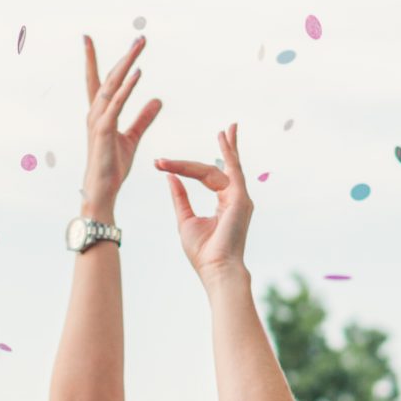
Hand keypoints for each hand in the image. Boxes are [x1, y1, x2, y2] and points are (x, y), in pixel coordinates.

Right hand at [81, 36, 162, 212]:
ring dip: (126, 64)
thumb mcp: (132, 138)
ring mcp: (98, 120)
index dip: (94, 59)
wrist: (102, 190)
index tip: (88, 38)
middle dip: (124, 56)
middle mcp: (96, 112)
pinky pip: (117, 103)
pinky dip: (127, 87)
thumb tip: (158, 100)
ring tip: (139, 46)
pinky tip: (137, 73)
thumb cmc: (113, 166)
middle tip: (140, 38)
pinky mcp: (104, 130)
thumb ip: (144, 118)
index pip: (98, 80)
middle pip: (109, 76)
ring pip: (112, 85)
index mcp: (100, 113)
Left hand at [160, 125, 251, 279]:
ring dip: (225, 148)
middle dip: (218, 150)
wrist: (216, 269)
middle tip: (222, 131)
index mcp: (224, 203)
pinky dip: (229, 154)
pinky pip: (233, 171)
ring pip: (223, 168)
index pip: (207, 176)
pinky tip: (224, 139)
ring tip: (224, 131)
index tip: (160, 163)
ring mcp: (240, 198)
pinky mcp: (240, 199)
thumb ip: (180, 197)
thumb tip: (170, 177)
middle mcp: (235, 198)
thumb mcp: (185, 219)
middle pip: (219, 168)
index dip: (184, 168)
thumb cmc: (202, 252)